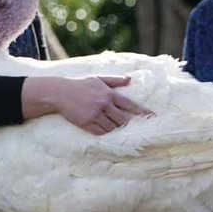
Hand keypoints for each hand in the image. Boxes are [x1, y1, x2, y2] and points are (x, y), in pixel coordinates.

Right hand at [22, 75, 150, 134]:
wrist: (60, 92)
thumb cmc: (81, 84)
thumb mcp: (99, 79)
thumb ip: (115, 80)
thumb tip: (130, 79)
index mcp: (109, 94)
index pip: (130, 105)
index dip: (142, 112)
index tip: (153, 117)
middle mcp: (104, 105)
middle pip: (123, 119)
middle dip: (128, 124)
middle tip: (133, 128)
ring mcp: (94, 115)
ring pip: (112, 127)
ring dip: (115, 129)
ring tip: (116, 128)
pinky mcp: (86, 123)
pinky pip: (100, 132)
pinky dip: (104, 132)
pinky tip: (105, 130)